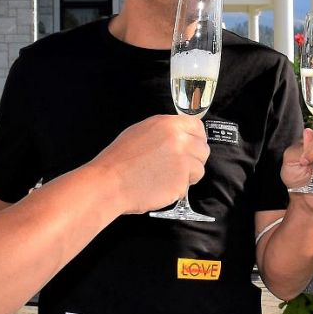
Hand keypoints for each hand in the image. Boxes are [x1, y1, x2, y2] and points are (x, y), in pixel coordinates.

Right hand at [93, 114, 208, 213]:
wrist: (110, 183)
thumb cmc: (119, 159)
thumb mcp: (141, 131)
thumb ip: (165, 131)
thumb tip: (180, 134)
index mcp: (169, 125)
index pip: (197, 127)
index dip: (196, 137)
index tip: (192, 144)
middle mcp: (179, 141)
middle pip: (203, 149)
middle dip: (194, 158)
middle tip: (178, 165)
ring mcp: (182, 162)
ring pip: (199, 169)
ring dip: (188, 175)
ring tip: (167, 177)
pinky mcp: (181, 183)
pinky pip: (187, 185)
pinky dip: (177, 188)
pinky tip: (160, 186)